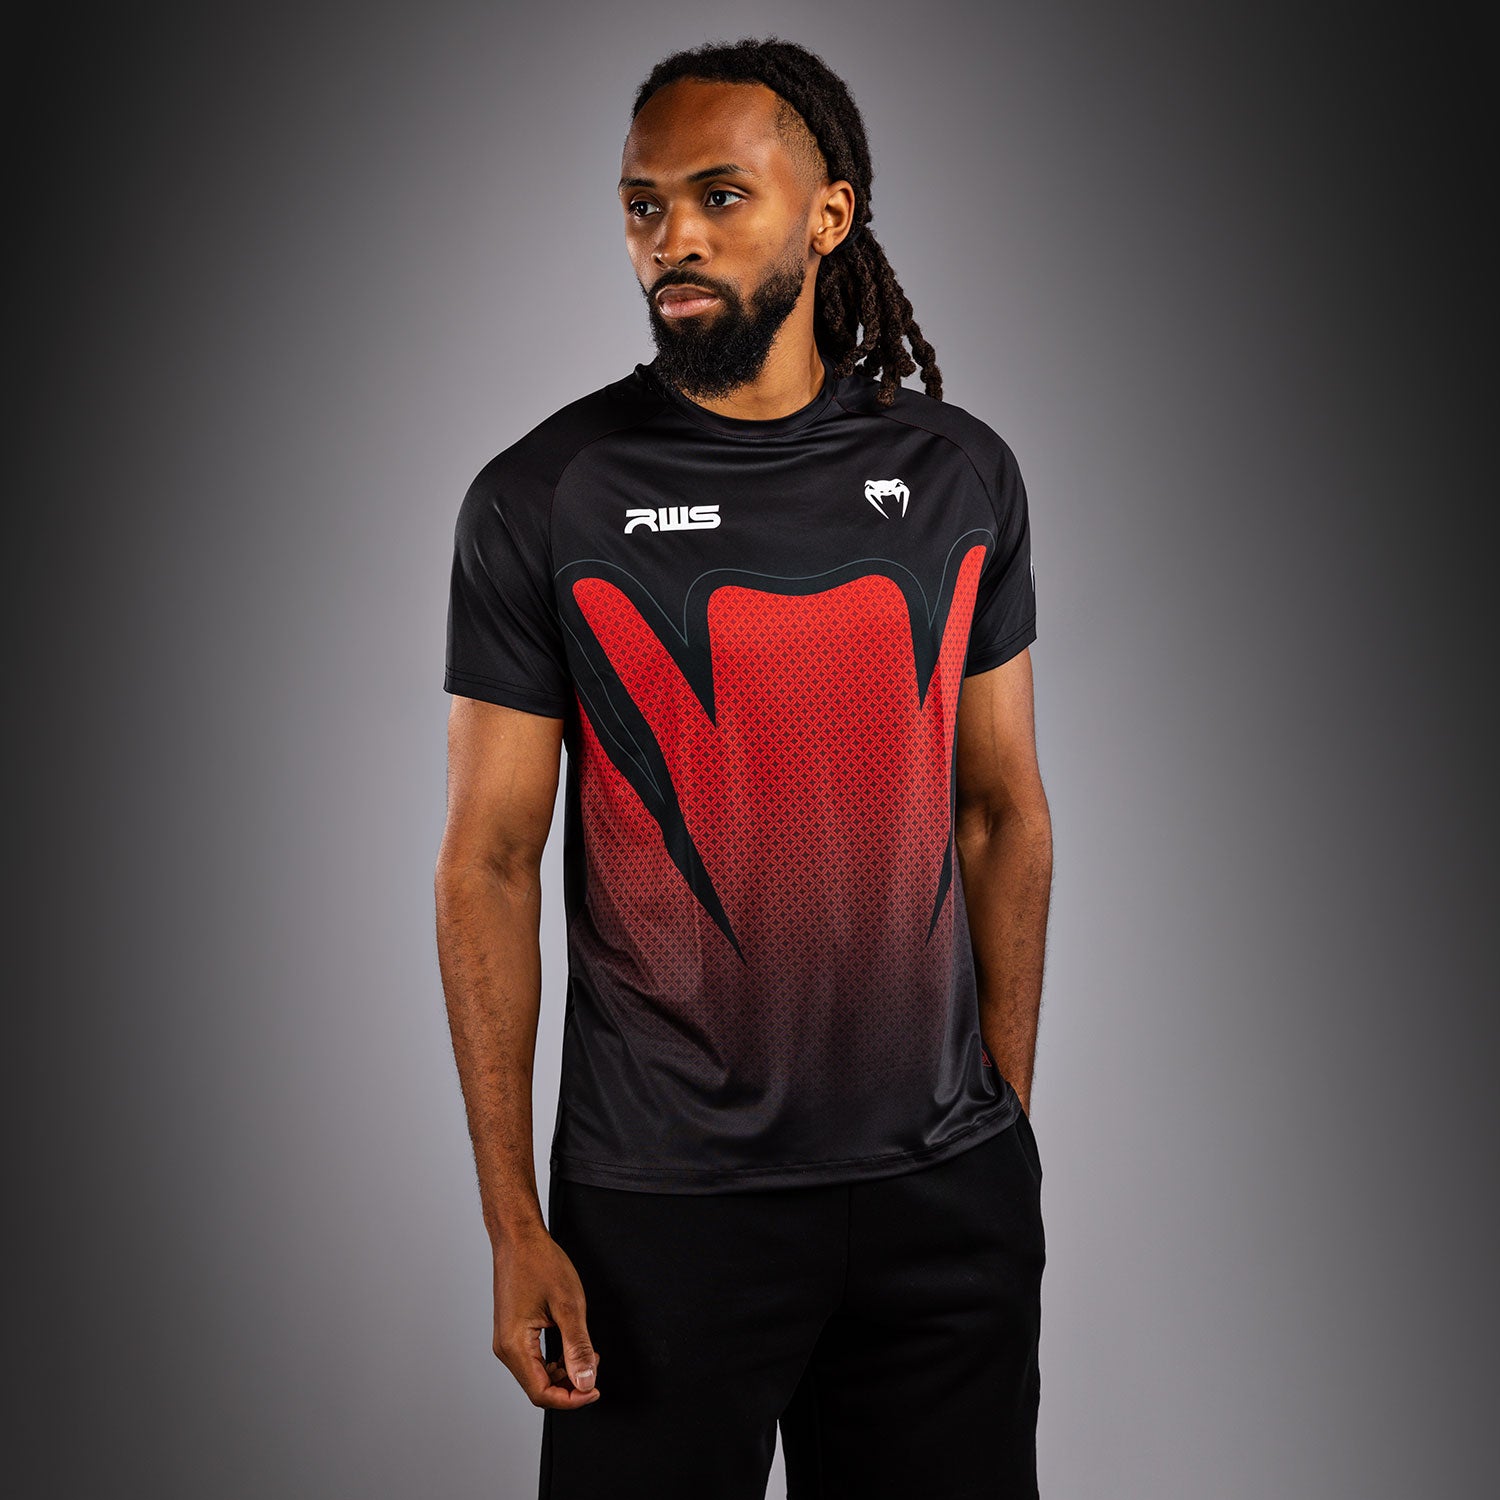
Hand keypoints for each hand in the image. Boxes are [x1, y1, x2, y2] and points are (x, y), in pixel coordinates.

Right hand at [492, 1226, 601, 1409]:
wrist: (518, 1238)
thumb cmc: (540, 1262)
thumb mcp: (569, 1305)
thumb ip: (578, 1348)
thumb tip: (586, 1382)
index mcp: (515, 1345)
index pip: (542, 1394)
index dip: (572, 1399)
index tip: (595, 1390)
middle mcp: (506, 1348)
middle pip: (539, 1388)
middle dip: (570, 1384)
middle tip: (594, 1363)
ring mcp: (507, 1340)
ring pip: (537, 1375)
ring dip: (563, 1372)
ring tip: (586, 1352)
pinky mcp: (512, 1332)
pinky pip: (533, 1359)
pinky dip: (554, 1359)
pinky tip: (570, 1345)